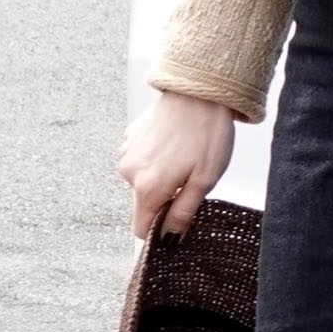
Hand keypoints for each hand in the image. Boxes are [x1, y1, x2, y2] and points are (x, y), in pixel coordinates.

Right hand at [118, 90, 235, 240]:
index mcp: (148, 187)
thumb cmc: (207, 134)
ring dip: (161, 179)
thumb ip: (184, 213)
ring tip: (184, 157)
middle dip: (166, 199)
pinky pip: (141, 163)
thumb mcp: (205, 180)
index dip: (159, 231)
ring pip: (142, 183)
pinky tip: (174, 145)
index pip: (141, 229)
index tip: (178, 222)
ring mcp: (125, 155)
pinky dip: (156, 161)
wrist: (198, 92)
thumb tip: (169, 239)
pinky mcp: (128, 140)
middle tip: (191, 177)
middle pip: (144, 204)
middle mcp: (129, 173)